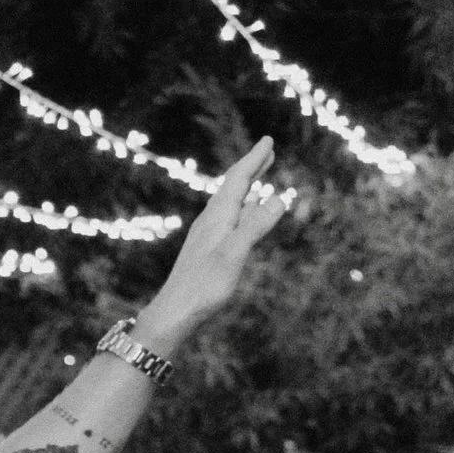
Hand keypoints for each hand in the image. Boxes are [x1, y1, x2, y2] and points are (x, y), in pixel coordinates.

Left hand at [137, 137, 296, 341]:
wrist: (174, 312)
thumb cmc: (203, 286)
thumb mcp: (234, 254)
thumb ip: (255, 226)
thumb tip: (279, 197)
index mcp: (218, 217)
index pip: (238, 180)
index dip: (254, 159)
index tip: (268, 140)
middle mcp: (210, 221)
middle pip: (232, 187)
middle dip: (251, 168)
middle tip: (267, 151)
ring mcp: (207, 235)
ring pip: (230, 203)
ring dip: (246, 188)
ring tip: (259, 178)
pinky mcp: (206, 250)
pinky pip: (228, 220)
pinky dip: (241, 209)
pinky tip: (243, 216)